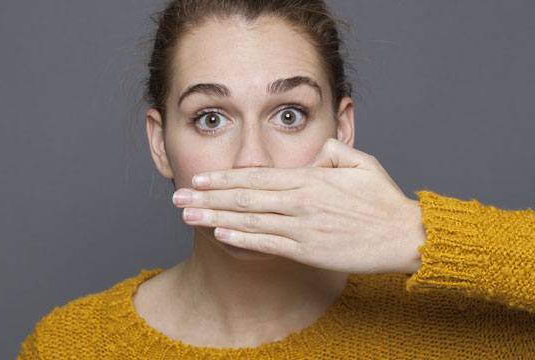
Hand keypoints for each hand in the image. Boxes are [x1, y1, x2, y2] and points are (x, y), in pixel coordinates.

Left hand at [171, 138, 426, 273]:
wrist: (404, 236)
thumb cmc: (383, 200)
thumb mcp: (362, 162)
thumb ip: (333, 152)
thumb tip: (315, 151)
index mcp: (309, 178)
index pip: (257, 176)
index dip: (224, 178)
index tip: (200, 179)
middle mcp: (300, 201)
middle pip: (244, 197)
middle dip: (208, 197)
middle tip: (178, 197)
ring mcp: (302, 227)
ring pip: (250, 220)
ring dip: (215, 217)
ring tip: (188, 216)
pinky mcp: (307, 250)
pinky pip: (268, 244)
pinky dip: (242, 239)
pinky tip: (219, 235)